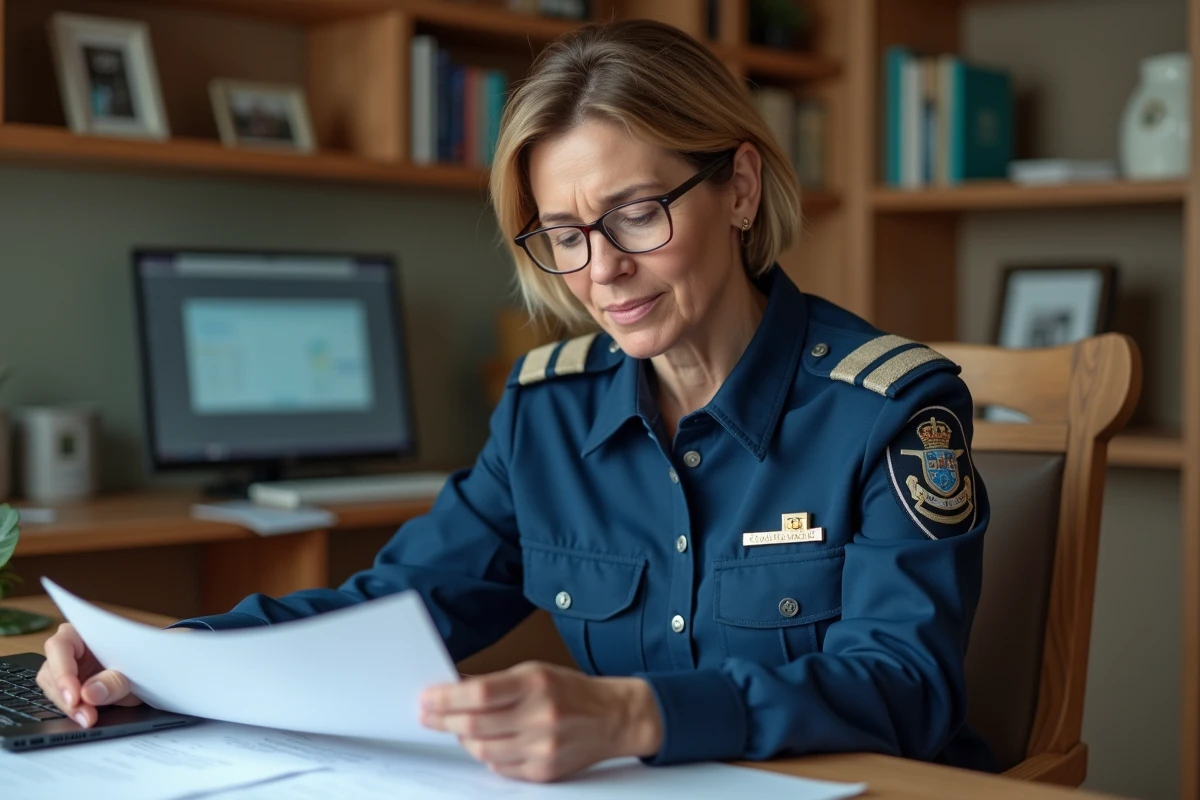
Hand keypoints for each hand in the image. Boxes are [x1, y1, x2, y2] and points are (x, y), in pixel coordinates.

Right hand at [35, 622, 143, 726]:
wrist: (153, 667)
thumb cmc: (144, 658)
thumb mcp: (136, 670)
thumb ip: (114, 681)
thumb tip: (89, 693)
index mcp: (85, 631)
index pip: (60, 646)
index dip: (62, 671)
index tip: (74, 696)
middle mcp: (72, 648)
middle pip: (52, 671)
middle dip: (65, 696)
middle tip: (84, 715)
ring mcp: (70, 667)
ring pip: (53, 688)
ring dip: (69, 706)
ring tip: (88, 718)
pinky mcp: (72, 685)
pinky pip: (63, 698)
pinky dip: (74, 710)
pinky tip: (86, 718)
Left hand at [419, 661, 662, 782]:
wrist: (614, 717)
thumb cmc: (572, 691)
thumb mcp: (535, 672)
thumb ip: (495, 683)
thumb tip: (454, 686)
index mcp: (536, 684)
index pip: (479, 694)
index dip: (446, 698)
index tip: (427, 698)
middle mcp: (540, 716)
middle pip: (475, 724)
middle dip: (444, 720)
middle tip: (429, 715)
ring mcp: (542, 747)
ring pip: (482, 749)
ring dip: (463, 739)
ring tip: (459, 728)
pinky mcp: (544, 771)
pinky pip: (499, 767)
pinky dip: (487, 755)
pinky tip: (487, 742)